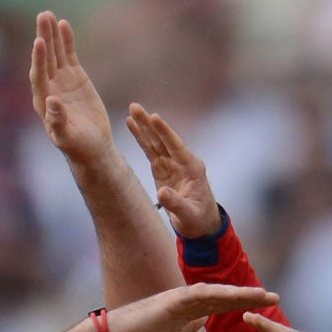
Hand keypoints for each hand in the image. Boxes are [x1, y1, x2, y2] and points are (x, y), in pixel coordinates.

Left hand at [30, 11, 113, 168]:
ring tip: (48, 15)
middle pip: (44, 59)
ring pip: (55, 53)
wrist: (92, 147)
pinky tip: (64, 25)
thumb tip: (51, 101)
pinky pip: (68, 55)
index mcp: (43, 102)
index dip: (38, 59)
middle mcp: (49, 88)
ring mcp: (61, 81)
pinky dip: (66, 41)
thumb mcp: (67, 138)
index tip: (39, 42)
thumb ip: (57, 121)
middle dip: (43, 37)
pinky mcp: (75, 77)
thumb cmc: (78, 147)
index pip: (38, 76)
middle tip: (42, 16)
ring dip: (52, 34)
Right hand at [106, 281, 276, 331]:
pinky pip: (200, 296)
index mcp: (189, 310)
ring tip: (264, 295)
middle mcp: (188, 299)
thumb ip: (186, 327)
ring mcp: (180, 298)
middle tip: (276, 297)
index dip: (244, 305)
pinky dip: (219, 294)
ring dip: (241, 294)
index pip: (222, 306)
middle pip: (225, 296)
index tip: (265, 307)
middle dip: (251, 297)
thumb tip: (201, 323)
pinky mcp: (172, 301)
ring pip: (217, 293)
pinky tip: (236, 295)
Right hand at [126, 103, 219, 241]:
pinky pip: (150, 150)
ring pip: (155, 142)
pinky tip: (132, 126)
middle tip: (136, 107)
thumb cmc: (198, 219)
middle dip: (149, 123)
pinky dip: (141, 139)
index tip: (154, 117)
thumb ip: (176, 203)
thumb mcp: (189, 215)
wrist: (200, 223)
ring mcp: (171, 164)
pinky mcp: (162, 168)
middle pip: (163, 139)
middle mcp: (181, 161)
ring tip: (132, 111)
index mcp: (192, 168)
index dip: (164, 132)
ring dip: (143, 127)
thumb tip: (161, 193)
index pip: (176, 146)